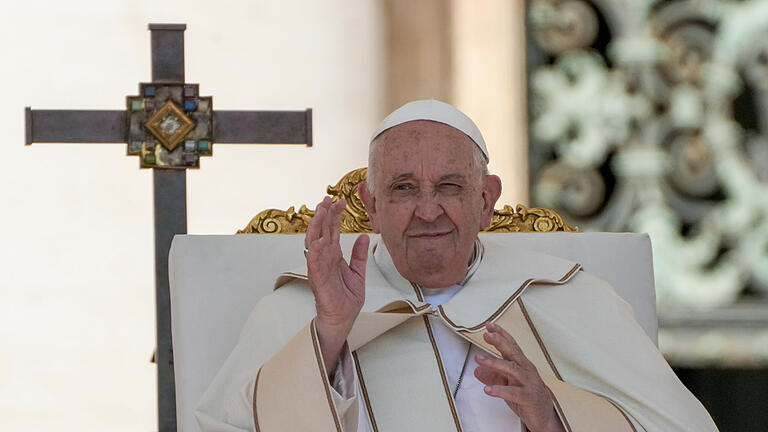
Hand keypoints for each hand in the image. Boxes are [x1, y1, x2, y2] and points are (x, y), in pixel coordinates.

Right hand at [305, 197, 369, 374]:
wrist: (343, 319)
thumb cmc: (346, 299)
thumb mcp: (358, 273)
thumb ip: (359, 256)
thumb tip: (363, 237)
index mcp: (333, 256)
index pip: (332, 231)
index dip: (334, 216)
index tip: (340, 201)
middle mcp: (325, 259)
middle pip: (322, 232)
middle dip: (324, 215)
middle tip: (328, 199)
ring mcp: (320, 268)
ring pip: (314, 243)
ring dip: (317, 227)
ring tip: (321, 212)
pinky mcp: (318, 280)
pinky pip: (315, 264)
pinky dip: (315, 251)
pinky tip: (319, 240)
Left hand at [474, 322, 564, 431]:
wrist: (544, 414)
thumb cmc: (526, 395)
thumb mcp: (508, 383)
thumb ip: (493, 375)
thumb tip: (477, 370)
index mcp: (521, 363)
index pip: (511, 345)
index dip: (501, 334)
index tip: (489, 325)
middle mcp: (525, 369)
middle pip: (512, 352)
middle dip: (499, 342)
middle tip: (487, 335)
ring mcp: (528, 382)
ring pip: (511, 369)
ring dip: (494, 362)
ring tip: (479, 359)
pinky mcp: (528, 397)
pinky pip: (513, 392)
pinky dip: (500, 390)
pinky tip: (487, 389)